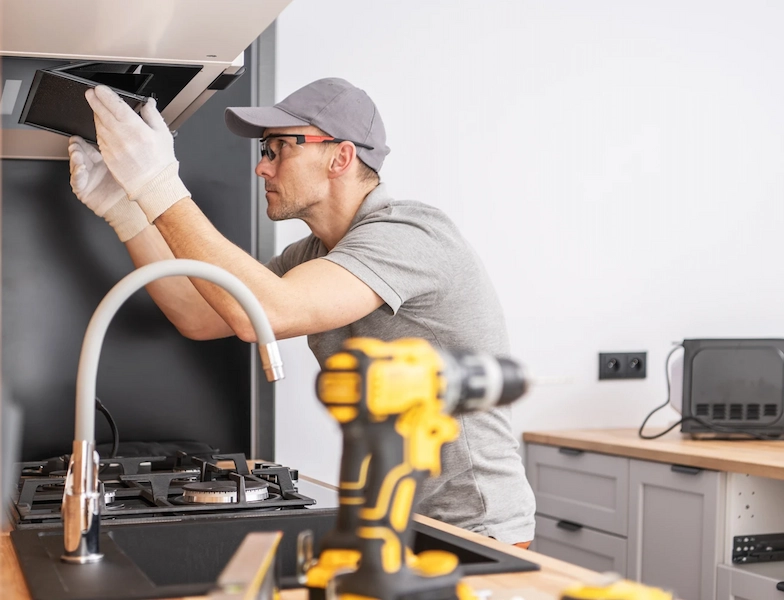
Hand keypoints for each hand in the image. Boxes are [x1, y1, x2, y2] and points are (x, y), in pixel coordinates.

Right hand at [68, 135, 149, 241]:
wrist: (129, 209)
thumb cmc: (130, 188)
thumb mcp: (127, 166)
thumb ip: (123, 153)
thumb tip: (128, 136)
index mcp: (102, 160)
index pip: (91, 146)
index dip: (86, 141)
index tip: (83, 135)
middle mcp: (92, 168)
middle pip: (81, 153)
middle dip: (77, 147)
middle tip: (76, 142)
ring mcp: (86, 178)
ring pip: (76, 165)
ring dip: (75, 158)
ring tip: (77, 153)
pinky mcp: (82, 190)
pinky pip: (77, 181)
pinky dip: (78, 174)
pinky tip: (81, 168)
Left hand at [85, 85, 189, 221]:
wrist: (153, 185)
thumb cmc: (160, 163)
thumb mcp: (163, 135)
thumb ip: (153, 115)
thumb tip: (147, 104)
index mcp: (137, 129)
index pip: (116, 106)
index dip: (106, 95)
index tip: (100, 89)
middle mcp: (122, 137)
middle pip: (102, 113)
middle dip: (95, 101)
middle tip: (91, 93)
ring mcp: (112, 147)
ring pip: (99, 125)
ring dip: (96, 115)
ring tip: (96, 108)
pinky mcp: (108, 156)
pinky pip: (100, 139)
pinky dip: (99, 130)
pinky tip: (102, 127)